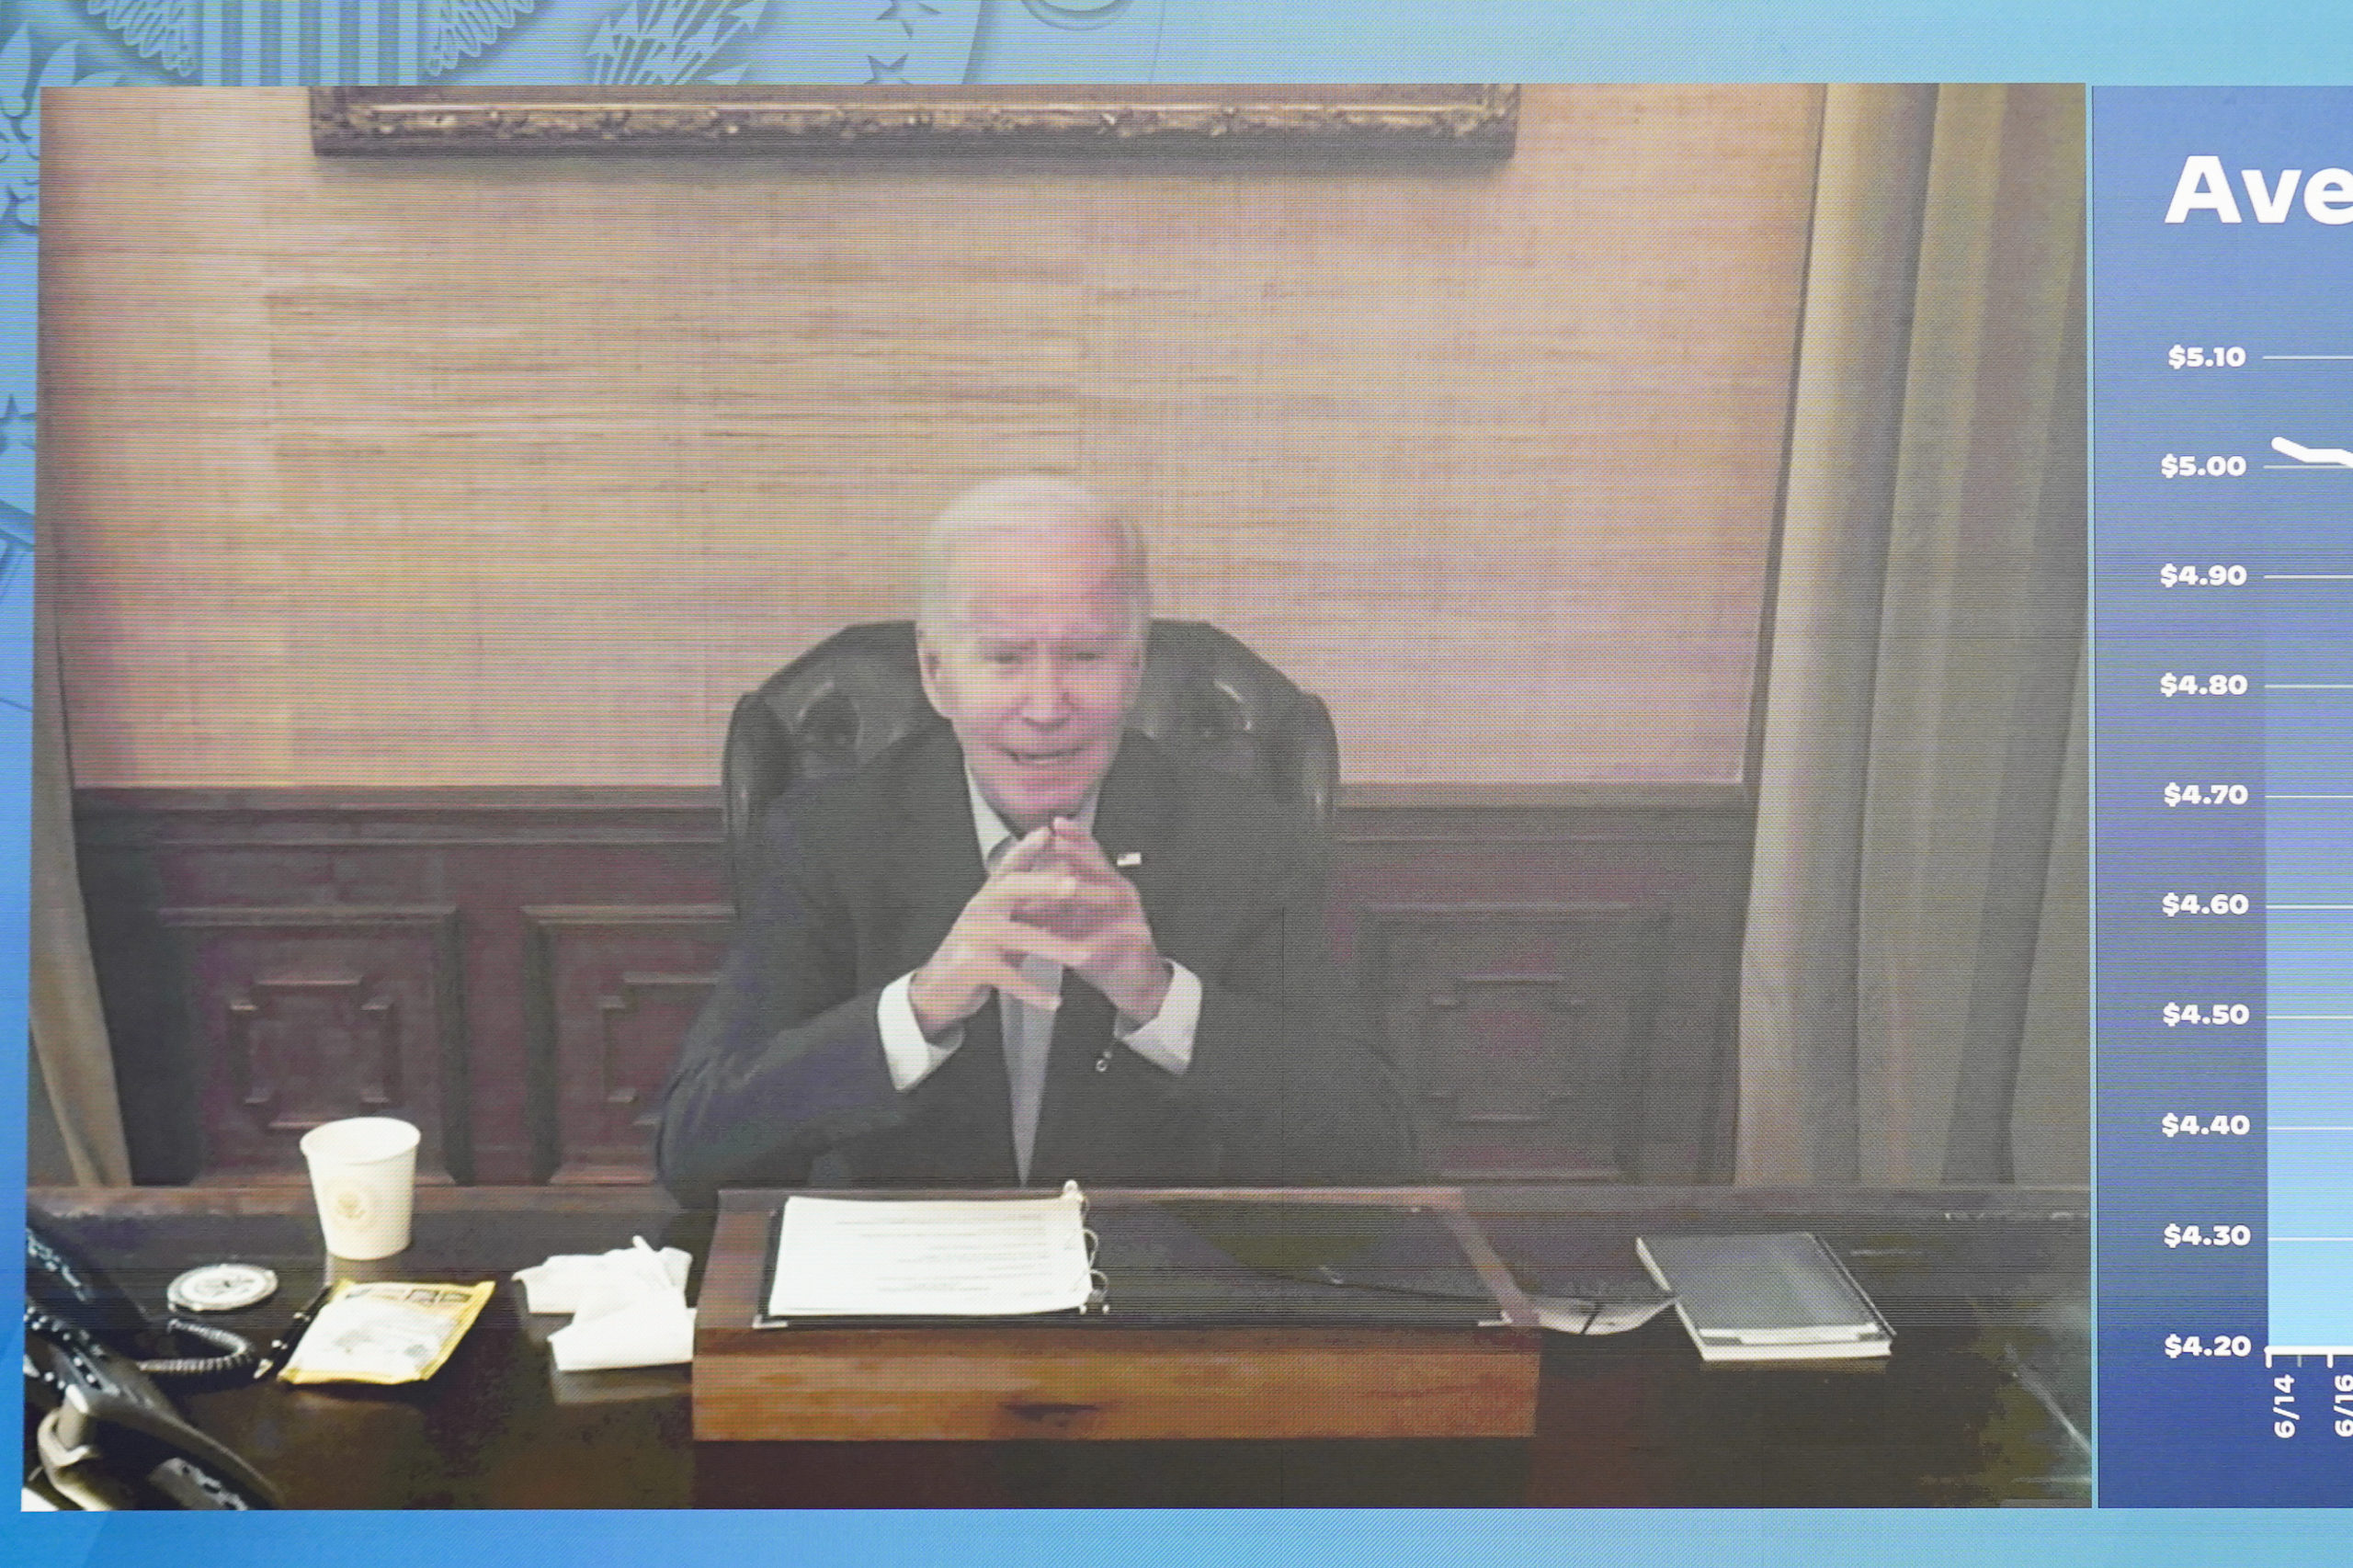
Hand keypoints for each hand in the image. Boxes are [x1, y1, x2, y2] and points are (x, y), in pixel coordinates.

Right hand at [906, 819, 1171, 1037]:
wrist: (938, 989)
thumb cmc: (979, 952)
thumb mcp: (1004, 923)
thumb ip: (1030, 904)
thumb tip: (1065, 877)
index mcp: (990, 896)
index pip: (1009, 866)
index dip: (1027, 848)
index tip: (1049, 832)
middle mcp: (980, 909)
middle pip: (1013, 888)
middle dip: (1046, 885)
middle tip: (1076, 885)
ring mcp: (974, 937)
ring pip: (1018, 935)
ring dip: (1054, 946)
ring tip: (1084, 955)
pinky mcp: (971, 967)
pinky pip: (1009, 977)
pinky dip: (1033, 991)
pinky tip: (1055, 1001)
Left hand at [1027, 816, 1172, 1025]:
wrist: (1129, 983)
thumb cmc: (1095, 948)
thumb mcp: (1068, 922)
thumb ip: (1047, 904)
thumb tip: (1012, 891)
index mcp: (1101, 885)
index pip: (1087, 855)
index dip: (1071, 839)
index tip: (1050, 825)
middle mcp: (1119, 894)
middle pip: (1100, 868)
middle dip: (1079, 854)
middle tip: (1057, 842)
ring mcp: (1132, 916)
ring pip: (1114, 897)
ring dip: (1091, 892)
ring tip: (1069, 887)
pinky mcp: (1137, 945)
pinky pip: (1117, 940)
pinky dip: (1098, 942)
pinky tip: (1082, 944)